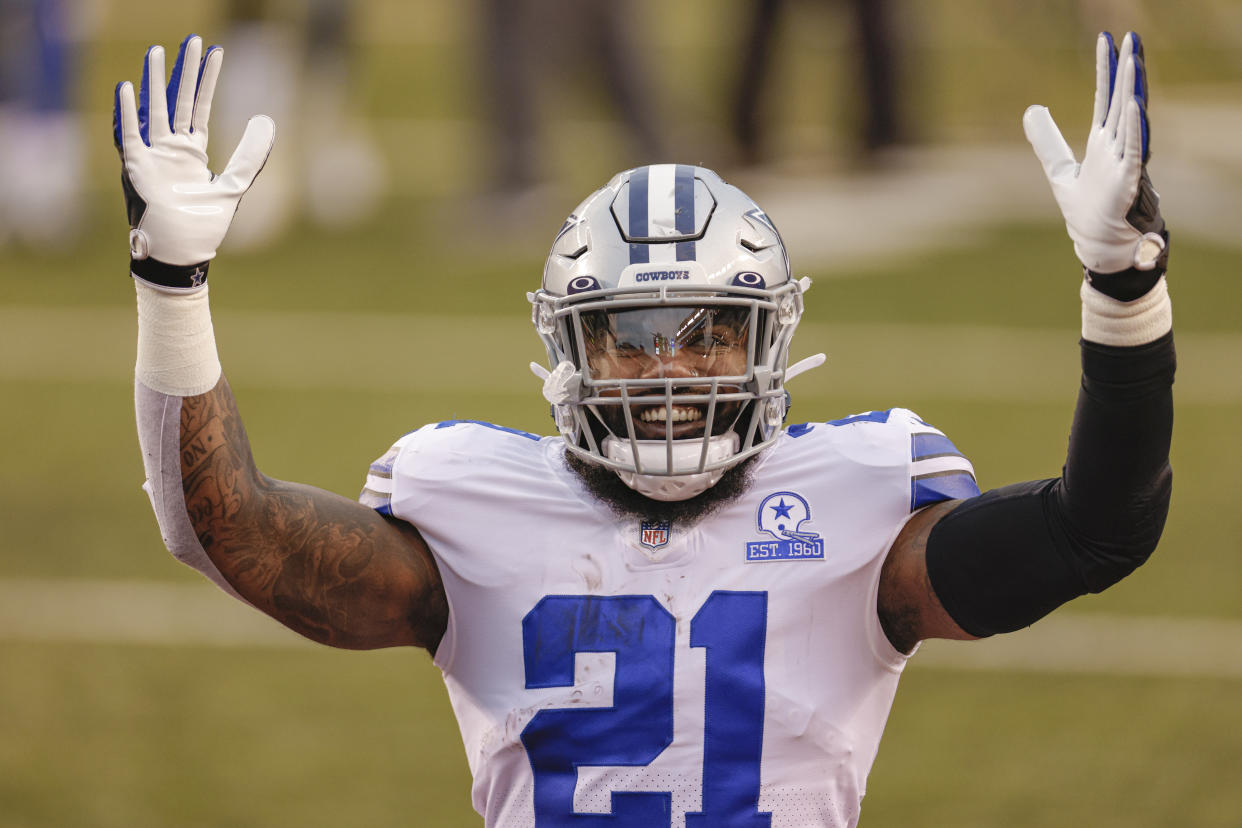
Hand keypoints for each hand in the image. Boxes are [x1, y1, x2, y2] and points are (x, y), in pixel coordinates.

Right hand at [113, 34, 274, 290]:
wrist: (183, 254)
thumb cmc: (203, 227)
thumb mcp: (234, 186)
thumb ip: (249, 155)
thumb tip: (266, 121)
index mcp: (192, 152)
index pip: (200, 106)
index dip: (208, 80)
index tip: (216, 52)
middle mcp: (171, 149)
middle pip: (178, 100)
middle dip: (184, 71)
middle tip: (191, 41)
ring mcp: (153, 156)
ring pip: (154, 110)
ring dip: (154, 81)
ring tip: (156, 52)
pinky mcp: (138, 168)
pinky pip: (129, 135)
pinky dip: (127, 113)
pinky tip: (127, 88)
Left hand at [1024, 32, 1166, 279]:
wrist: (1100, 245)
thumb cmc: (1086, 210)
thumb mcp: (1058, 170)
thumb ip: (1047, 141)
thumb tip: (1031, 109)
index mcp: (1103, 143)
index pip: (1106, 98)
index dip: (1106, 70)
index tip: (1107, 42)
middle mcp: (1117, 147)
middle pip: (1122, 100)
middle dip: (1127, 69)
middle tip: (1131, 37)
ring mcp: (1125, 162)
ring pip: (1132, 118)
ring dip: (1133, 89)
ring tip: (1136, 59)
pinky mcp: (1129, 180)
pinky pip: (1135, 149)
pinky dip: (1136, 128)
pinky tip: (1134, 104)